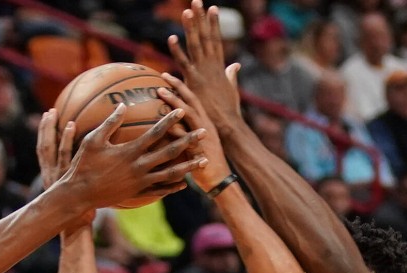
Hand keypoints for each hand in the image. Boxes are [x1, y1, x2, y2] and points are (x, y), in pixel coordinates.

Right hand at [37, 109, 92, 226]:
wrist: (75, 224)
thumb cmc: (79, 209)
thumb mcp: (75, 191)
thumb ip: (79, 176)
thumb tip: (93, 164)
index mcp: (50, 176)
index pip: (44, 152)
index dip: (44, 136)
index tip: (47, 119)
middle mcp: (52, 174)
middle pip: (45, 147)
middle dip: (45, 130)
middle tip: (49, 111)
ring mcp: (59, 175)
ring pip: (54, 149)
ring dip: (55, 132)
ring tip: (59, 116)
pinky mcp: (68, 177)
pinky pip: (65, 154)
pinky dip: (66, 140)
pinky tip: (72, 127)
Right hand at [59, 104, 204, 210]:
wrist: (79, 195)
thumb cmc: (83, 165)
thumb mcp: (93, 140)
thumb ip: (110, 123)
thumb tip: (123, 105)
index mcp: (130, 152)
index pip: (155, 133)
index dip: (170, 121)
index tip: (182, 111)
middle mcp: (139, 167)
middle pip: (170, 153)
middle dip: (189, 141)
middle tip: (204, 132)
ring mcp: (140, 182)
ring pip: (170, 174)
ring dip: (189, 166)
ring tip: (204, 160)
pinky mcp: (137, 193)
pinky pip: (160, 190)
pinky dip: (173, 186)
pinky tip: (184, 183)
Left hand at [156, 76, 231, 187]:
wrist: (219, 178)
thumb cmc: (207, 160)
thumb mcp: (199, 141)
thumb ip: (188, 129)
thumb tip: (174, 122)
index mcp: (205, 122)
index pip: (193, 99)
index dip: (181, 86)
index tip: (166, 76)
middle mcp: (205, 125)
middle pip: (191, 101)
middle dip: (178, 87)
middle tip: (162, 77)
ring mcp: (203, 137)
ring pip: (189, 115)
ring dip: (175, 102)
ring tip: (161, 92)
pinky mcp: (199, 151)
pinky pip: (187, 138)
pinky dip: (176, 130)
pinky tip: (164, 123)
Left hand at [169, 2, 244, 131]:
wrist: (227, 126)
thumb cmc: (227, 111)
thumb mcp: (230, 89)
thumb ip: (230, 75)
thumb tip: (235, 66)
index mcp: (218, 67)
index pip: (215, 40)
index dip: (213, 24)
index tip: (212, 8)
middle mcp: (212, 66)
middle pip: (206, 37)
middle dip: (202, 18)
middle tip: (197, 1)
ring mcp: (203, 73)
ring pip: (196, 46)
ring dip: (192, 28)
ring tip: (187, 11)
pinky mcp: (194, 82)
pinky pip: (183, 64)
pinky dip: (177, 51)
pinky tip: (171, 38)